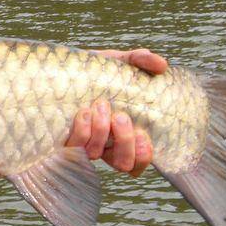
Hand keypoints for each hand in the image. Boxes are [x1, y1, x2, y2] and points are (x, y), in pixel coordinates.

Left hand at [65, 48, 168, 176]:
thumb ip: (141, 61)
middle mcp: (105, 144)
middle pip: (122, 164)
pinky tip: (84, 111)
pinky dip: (82, 129)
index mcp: (124, 133)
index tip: (143, 134)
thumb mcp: (121, 62)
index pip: (138, 162)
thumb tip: (161, 65)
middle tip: (120, 116)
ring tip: (101, 105)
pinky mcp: (64, 137)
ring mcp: (84, 142)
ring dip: (101, 131)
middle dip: (124, 142)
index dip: (143, 155)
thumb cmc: (97, 71)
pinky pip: (73, 146)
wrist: (64, 67)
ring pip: (96, 154)